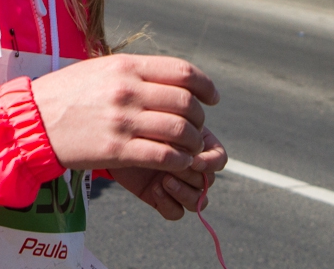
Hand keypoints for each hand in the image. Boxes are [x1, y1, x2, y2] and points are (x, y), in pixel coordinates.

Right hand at [30, 54, 218, 173]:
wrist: (31, 121)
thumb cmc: (67, 93)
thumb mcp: (100, 69)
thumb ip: (135, 72)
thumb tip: (171, 79)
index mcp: (126, 66)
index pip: (182, 72)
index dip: (206, 86)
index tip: (212, 98)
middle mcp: (127, 90)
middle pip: (187, 103)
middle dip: (200, 119)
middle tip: (198, 128)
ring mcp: (123, 121)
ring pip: (181, 132)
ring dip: (193, 143)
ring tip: (189, 148)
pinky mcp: (116, 150)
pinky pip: (164, 156)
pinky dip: (179, 161)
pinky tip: (177, 162)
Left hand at [109, 127, 226, 219]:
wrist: (114, 140)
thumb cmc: (138, 123)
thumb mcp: (160, 120)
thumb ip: (178, 125)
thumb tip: (192, 141)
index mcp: (198, 146)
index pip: (219, 160)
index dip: (210, 163)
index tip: (194, 159)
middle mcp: (192, 168)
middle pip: (208, 181)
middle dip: (190, 175)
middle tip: (171, 167)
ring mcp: (179, 185)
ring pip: (198, 201)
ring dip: (183, 193)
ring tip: (164, 180)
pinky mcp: (163, 199)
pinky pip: (177, 213)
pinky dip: (169, 204)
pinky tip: (155, 189)